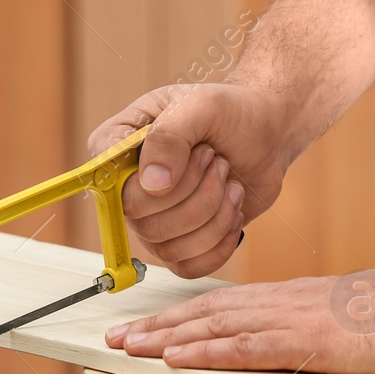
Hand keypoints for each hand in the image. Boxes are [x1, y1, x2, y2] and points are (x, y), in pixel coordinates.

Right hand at [88, 83, 293, 277]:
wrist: (265, 133)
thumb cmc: (229, 112)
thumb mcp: (201, 106)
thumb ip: (170, 136)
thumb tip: (152, 185)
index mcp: (118, 146)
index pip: (109, 184)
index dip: (151, 182)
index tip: (196, 152)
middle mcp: (128, 187)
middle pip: (144, 221)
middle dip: (197, 193)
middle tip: (217, 160)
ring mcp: (154, 218)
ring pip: (168, 247)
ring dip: (213, 214)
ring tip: (229, 181)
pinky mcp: (181, 240)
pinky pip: (187, 266)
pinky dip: (219, 243)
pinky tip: (234, 211)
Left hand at [103, 265, 374, 373]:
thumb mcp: (355, 317)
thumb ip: (321, 324)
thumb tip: (300, 337)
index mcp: (296, 298)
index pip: (227, 305)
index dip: (182, 315)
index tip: (147, 325)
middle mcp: (286, 303)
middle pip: (209, 312)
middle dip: (159, 325)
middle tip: (115, 335)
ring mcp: (295, 321)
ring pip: (216, 326)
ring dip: (167, 338)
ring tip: (127, 347)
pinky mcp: (308, 344)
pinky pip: (245, 349)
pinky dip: (205, 352)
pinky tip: (176, 359)